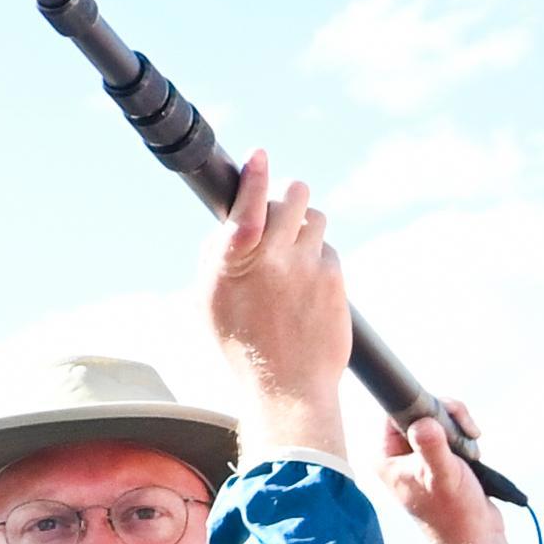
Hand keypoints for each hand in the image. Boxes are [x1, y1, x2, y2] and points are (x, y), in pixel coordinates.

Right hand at [198, 151, 362, 469]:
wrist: (288, 388)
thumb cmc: (242, 345)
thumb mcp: (209, 302)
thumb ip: (216, 257)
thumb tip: (235, 219)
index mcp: (232, 265)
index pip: (245, 207)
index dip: (254, 176)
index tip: (259, 154)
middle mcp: (271, 261)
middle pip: (293, 196)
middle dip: (290, 196)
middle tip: (284, 211)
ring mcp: (306, 268)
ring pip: (316, 217)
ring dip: (306, 226)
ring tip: (295, 256)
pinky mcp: (334, 279)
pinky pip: (329, 249)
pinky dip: (320, 260)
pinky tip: (309, 287)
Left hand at [375, 400, 498, 543]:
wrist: (475, 534)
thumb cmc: (454, 511)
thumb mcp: (442, 475)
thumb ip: (432, 447)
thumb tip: (424, 422)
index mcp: (386, 458)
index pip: (395, 411)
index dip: (421, 406)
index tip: (444, 417)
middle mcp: (398, 455)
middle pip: (419, 410)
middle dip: (447, 416)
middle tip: (465, 432)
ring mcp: (417, 456)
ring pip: (437, 419)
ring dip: (459, 428)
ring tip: (469, 452)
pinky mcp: (436, 458)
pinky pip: (449, 432)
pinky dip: (463, 437)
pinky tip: (471, 455)